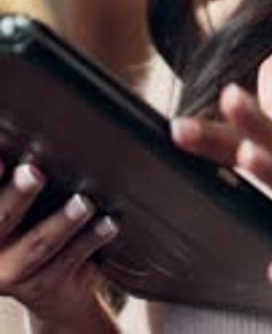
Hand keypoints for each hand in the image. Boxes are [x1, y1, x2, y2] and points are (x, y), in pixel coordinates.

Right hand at [0, 159, 117, 327]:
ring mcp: (13, 273)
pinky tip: (108, 224)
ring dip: (63, 222)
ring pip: (38, 245)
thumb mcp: (21, 203)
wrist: (54, 288)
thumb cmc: (33, 225)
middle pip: (1, 220)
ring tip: (82, 203)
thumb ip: (17, 176)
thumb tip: (28, 135)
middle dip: (18, 195)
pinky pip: (69, 261)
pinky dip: (90, 240)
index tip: (2, 161)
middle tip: (34, 173)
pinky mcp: (45, 285)